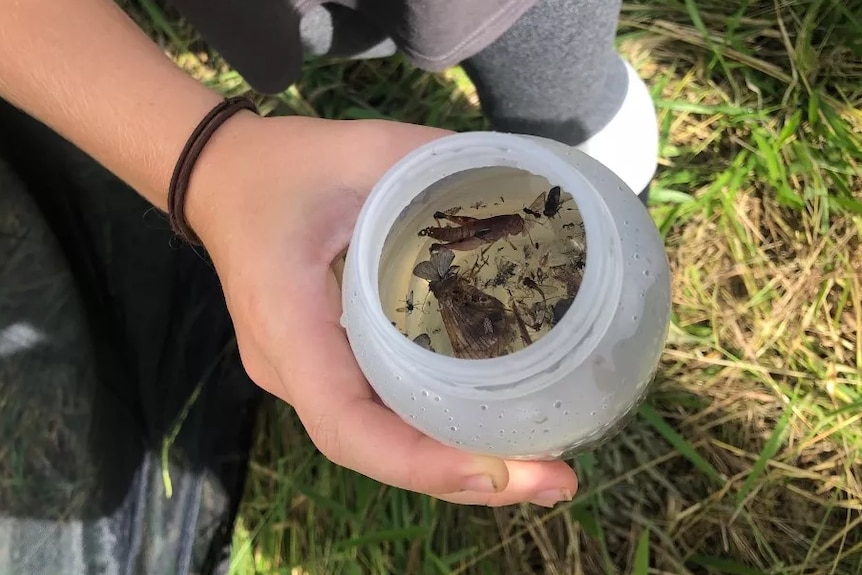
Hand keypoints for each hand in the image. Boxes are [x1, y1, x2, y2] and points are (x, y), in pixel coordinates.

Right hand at [188, 113, 578, 506]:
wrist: (224, 181)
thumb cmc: (284, 166)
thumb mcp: (363, 152)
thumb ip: (444, 170)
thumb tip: (535, 195)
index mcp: (288, 324)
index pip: (346, 425)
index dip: (422, 461)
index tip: (501, 471)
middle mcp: (289, 369)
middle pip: (374, 449)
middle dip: (463, 477)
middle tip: (556, 481)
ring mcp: (303, 376)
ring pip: (378, 441)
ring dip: (456, 462)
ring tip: (539, 468)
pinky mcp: (322, 367)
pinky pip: (379, 412)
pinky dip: (436, 431)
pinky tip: (493, 428)